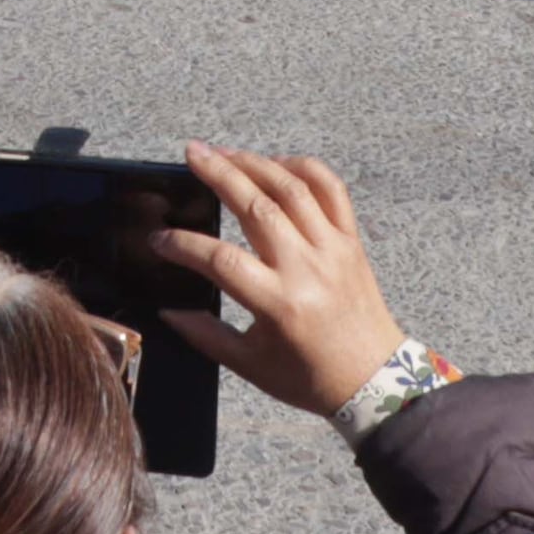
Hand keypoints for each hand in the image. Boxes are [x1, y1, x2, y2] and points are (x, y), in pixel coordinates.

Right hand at [148, 146, 413, 421]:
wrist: (375, 381)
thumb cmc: (310, 378)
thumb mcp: (250, 366)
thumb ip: (205, 335)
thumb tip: (167, 310)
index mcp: (278, 304)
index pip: (220, 260)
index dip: (183, 245)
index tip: (158, 239)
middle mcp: (306, 269)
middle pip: (256, 208)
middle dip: (219, 174)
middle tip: (191, 153)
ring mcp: (332, 250)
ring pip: (292, 189)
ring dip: (255, 164)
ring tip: (224, 152)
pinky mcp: (351, 242)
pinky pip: (332, 191)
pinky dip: (305, 168)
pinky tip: (277, 164)